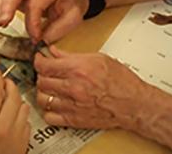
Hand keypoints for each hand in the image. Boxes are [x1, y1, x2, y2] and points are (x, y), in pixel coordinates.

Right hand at [0, 0, 88, 42]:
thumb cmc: (71, 3)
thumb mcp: (73, 18)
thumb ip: (58, 30)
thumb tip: (42, 40)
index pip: (36, 3)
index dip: (32, 23)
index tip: (35, 37)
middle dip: (8, 6)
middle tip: (3, 22)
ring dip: (1, 7)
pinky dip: (0, 6)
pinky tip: (0, 19)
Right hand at [0, 70, 30, 153]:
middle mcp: (3, 126)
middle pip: (13, 96)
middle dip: (10, 85)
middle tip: (5, 82)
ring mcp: (16, 135)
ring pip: (23, 107)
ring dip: (17, 100)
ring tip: (8, 101)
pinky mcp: (24, 142)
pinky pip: (26, 121)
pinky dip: (20, 116)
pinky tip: (11, 118)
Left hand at [34, 46, 148, 129]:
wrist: (133, 104)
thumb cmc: (121, 81)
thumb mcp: (98, 58)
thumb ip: (72, 55)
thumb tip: (54, 52)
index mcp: (78, 69)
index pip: (45, 65)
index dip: (38, 61)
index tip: (39, 60)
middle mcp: (73, 87)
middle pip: (41, 81)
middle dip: (41, 75)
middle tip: (46, 73)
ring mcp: (72, 105)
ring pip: (42, 99)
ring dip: (43, 92)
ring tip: (50, 88)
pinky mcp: (74, 120)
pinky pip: (49, 117)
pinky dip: (48, 111)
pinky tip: (54, 104)